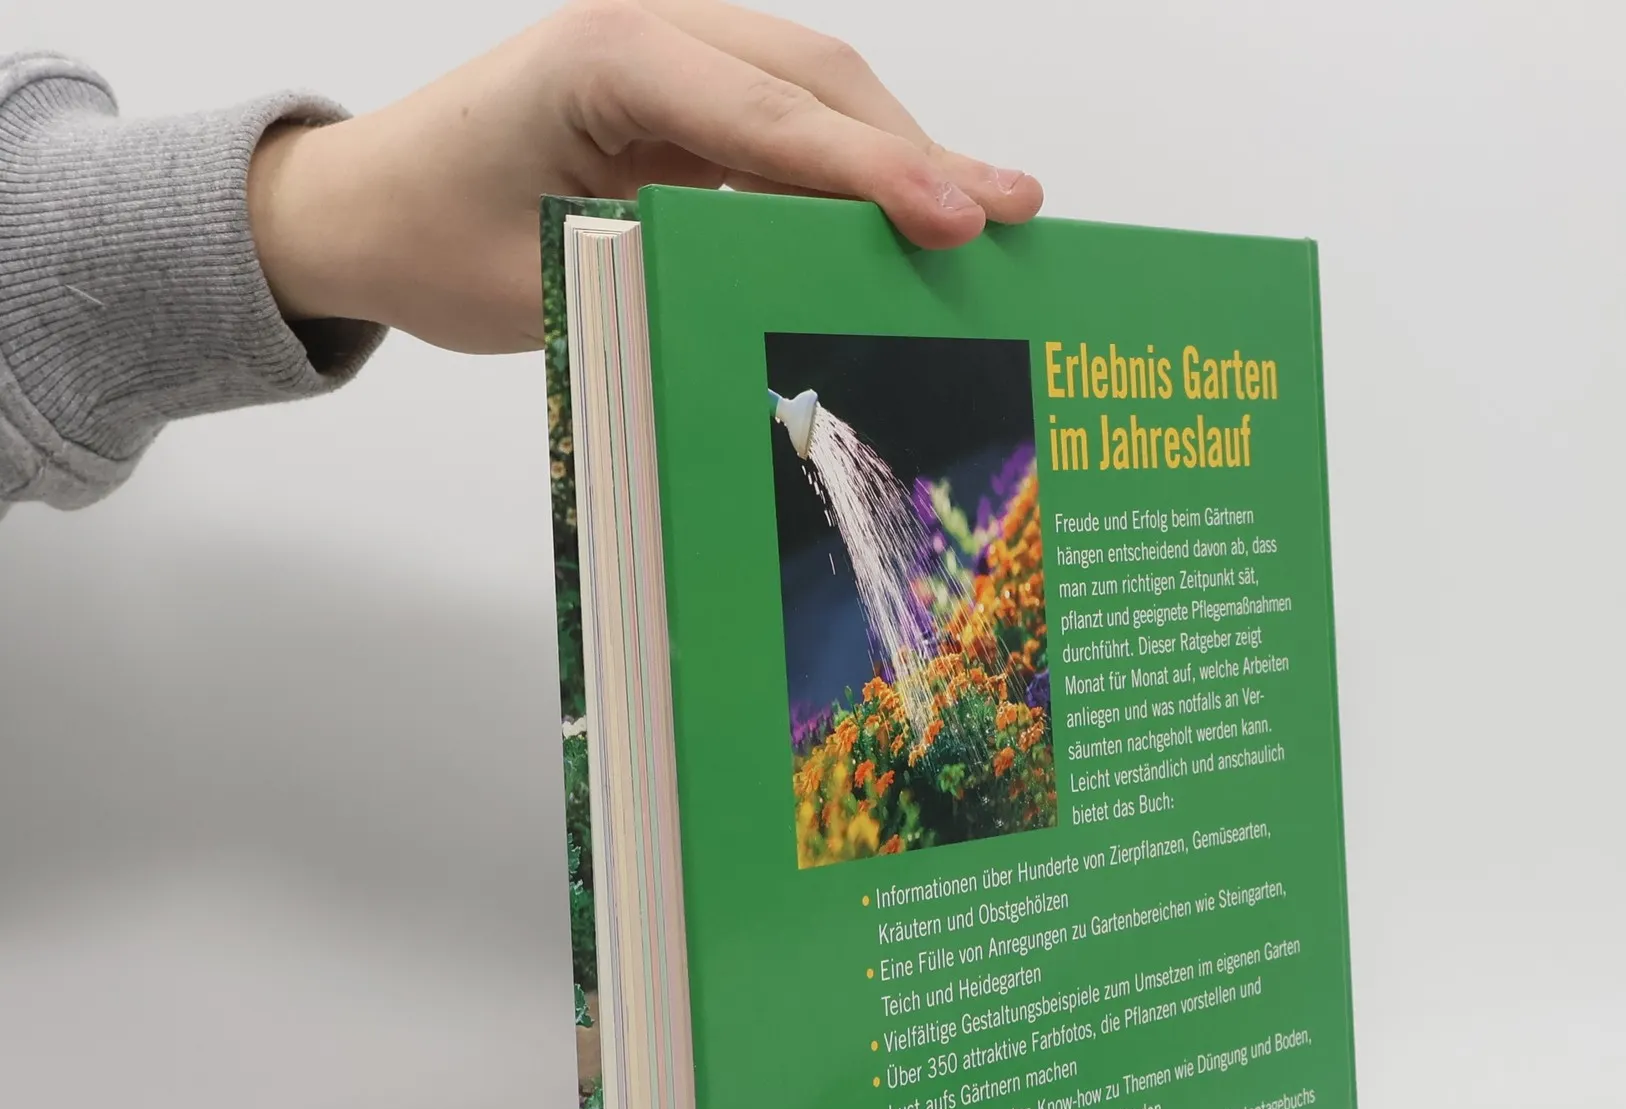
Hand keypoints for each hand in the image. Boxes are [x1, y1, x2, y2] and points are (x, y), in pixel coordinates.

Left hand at [247, 0, 1043, 352]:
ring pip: (814, 90)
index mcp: (605, 60)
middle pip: (815, 79)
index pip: (767, 116)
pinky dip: (852, 167)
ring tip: (989, 213)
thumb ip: (670, 276)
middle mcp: (647, 31)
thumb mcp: (550, 282)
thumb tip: (795, 306)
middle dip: (915, 152)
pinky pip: (787, 121)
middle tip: (1011, 214)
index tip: (955, 219)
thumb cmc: (430, 240)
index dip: (870, 172)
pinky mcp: (681, 96)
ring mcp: (670, 55)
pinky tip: (910, 212)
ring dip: (899, 153)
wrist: (361, 204)